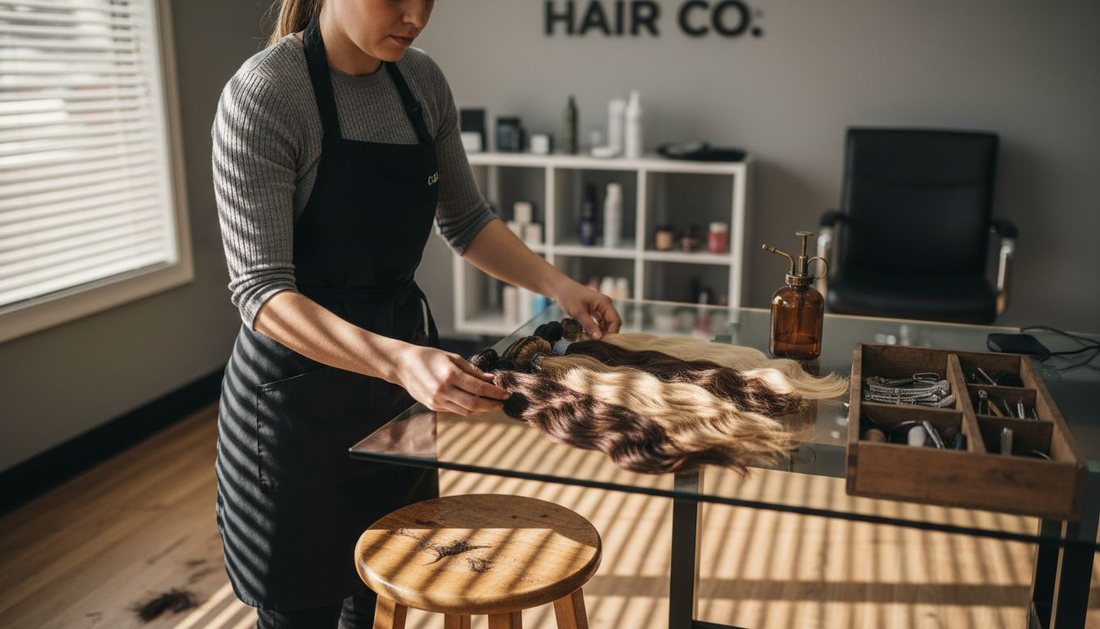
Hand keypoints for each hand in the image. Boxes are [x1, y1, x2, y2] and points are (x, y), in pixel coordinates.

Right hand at [393, 345, 509, 415]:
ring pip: (465, 410)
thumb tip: (491, 379)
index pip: (478, 388)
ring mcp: (437, 400)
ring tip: (491, 404)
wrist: (403, 365)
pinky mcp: (433, 406)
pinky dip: (468, 408)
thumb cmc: (429, 357)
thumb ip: (473, 370)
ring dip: (481, 409)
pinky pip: (455, 410)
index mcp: (450, 374)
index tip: (505, 394)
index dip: (494, 393)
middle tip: (502, 403)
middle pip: (474, 403)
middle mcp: (444, 390)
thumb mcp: (452, 357)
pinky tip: (475, 403)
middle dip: (491, 405)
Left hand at [552, 279, 622, 339]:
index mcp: (605, 303)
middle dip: (607, 334)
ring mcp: (602, 308)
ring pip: (607, 324)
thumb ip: (589, 325)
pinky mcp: (597, 311)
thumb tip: (598, 338)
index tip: (603, 343)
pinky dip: (597, 330)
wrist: (561, 289)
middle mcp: (606, 305)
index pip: (615, 321)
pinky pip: (601, 323)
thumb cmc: (569, 297)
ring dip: (602, 333)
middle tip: (597, 344)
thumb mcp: (578, 312)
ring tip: (592, 340)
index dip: (612, 333)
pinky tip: (589, 335)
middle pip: (613, 323)